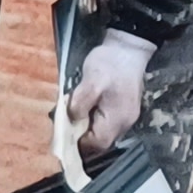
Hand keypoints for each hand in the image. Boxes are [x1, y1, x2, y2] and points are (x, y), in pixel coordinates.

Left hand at [71, 29, 154, 157]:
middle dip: (82, 138)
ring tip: (73, 118)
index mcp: (118, 118)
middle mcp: (125, 123)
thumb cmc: (110, 63)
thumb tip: (71, 122)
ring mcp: (126, 117)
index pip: (98, 144)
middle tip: (65, 127)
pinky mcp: (123, 110)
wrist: (128, 47)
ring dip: (86, 129)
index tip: (64, 137)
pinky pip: (106, 124)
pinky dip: (93, 122)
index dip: (80, 145)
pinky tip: (84, 111)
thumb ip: (80, 104)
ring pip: (103, 133)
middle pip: (101, 142)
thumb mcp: (91, 82)